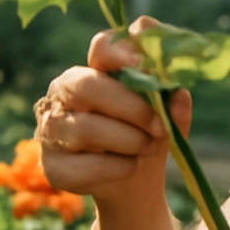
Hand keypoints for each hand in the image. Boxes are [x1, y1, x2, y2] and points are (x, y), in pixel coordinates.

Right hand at [35, 17, 191, 205]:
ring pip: (87, 129)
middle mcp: (64, 93)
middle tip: (161, 127)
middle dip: (132, 108)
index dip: (124, 53)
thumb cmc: (146, 133)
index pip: (102, 47)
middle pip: (87, 86)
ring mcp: (51, 129)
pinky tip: (128, 167)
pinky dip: (116, 169)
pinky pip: (84, 167)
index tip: (147, 67)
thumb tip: (178, 96)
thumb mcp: (167, 114)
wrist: (133, 182)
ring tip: (147, 147)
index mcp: (95, 69)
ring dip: (129, 141)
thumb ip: (173, 100)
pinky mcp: (52, 167)